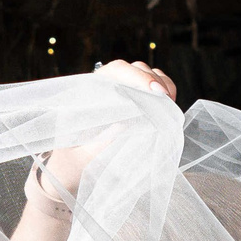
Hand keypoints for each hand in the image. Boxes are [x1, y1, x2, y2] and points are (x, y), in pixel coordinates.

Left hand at [43, 60, 176, 195]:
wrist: (69, 170)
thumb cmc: (72, 163)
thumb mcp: (81, 158)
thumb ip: (99, 144)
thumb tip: (124, 125)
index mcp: (87, 93)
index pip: (115, 71)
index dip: (136, 77)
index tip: (153, 90)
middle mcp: (104, 87)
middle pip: (133, 69)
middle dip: (153, 80)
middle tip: (167, 100)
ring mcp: (120, 93)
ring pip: (146, 75)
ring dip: (162, 85)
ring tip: (170, 104)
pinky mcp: (133, 102)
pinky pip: (153, 88)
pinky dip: (165, 92)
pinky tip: (169, 106)